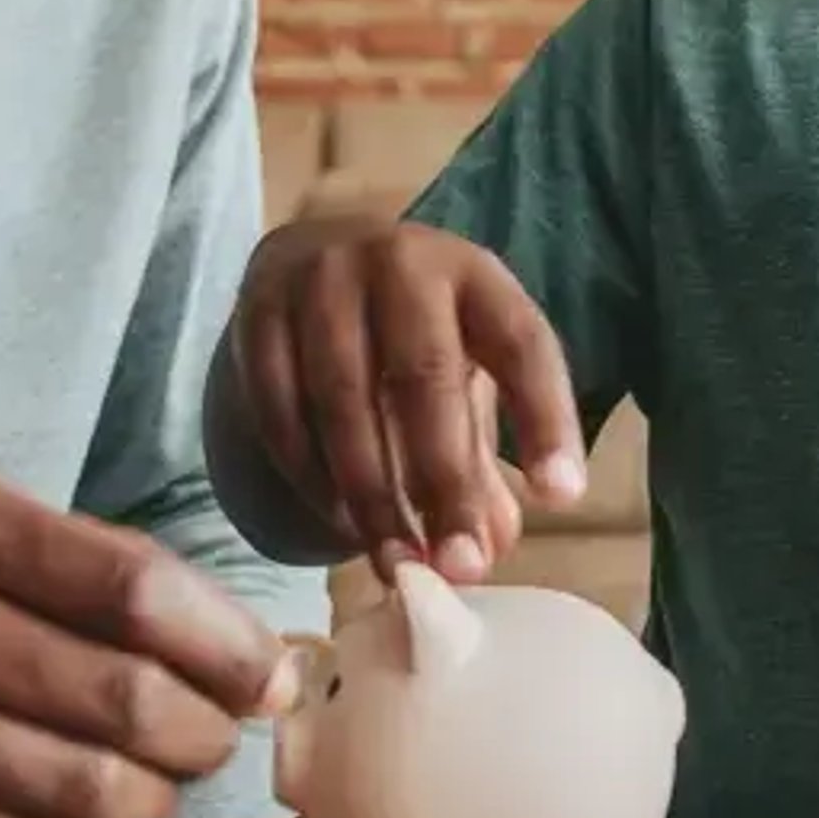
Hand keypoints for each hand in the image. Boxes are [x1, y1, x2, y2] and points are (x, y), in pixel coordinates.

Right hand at [0, 467, 298, 817]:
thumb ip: (37, 564)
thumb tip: (210, 632)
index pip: (129, 581)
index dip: (223, 637)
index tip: (268, 669)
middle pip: (124, 693)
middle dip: (204, 728)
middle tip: (223, 736)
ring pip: (88, 784)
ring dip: (153, 795)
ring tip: (158, 782)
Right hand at [222, 214, 588, 581]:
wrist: (316, 251)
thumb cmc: (413, 327)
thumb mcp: (467, 363)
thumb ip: (482, 450)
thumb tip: (490, 545)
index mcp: (474, 274)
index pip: (522, 342)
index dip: (544, 419)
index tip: (561, 498)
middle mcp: (399, 264)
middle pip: (425, 375)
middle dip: (445, 481)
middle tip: (460, 567)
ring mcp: (321, 282)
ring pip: (343, 398)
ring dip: (371, 495)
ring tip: (396, 563)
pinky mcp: (257, 312)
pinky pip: (280, 406)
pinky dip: (310, 475)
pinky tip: (339, 521)